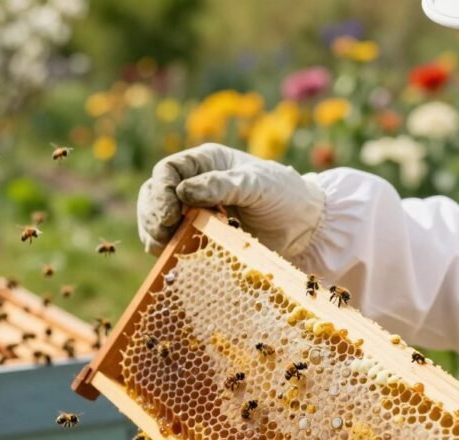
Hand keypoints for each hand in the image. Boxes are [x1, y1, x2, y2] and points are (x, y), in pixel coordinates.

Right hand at [137, 143, 325, 255]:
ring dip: (153, 233)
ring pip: (156, 217)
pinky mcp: (199, 235)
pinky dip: (166, 249)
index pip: (168, 170)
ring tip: (163, 248)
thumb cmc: (285, 196)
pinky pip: (171, 240)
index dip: (161, 192)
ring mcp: (194, 210)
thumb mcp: (257, 185)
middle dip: (152, 214)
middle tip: (161, 235)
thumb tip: (183, 191)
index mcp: (207, 162)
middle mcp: (195, 183)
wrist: (306, 228)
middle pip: (154, 193)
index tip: (169, 216)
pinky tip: (172, 258)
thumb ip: (222, 185)